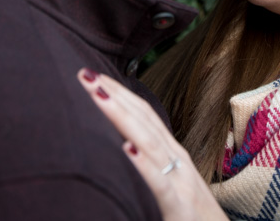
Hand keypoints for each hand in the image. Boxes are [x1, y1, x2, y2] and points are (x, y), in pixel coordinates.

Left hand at [77, 69, 227, 220]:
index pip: (144, 114)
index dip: (121, 92)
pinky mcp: (178, 206)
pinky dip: (143, 165)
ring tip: (97, 95)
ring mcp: (179, 180)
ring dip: (121, 116)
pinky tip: (127, 149)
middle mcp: (176, 160)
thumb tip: (122, 146)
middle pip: (143, 119)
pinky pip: (158, 184)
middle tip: (86, 72)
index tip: (96, 75)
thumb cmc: (192, 215)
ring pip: (148, 142)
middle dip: (114, 94)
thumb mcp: (169, 183)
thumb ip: (151, 165)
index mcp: (171, 154)